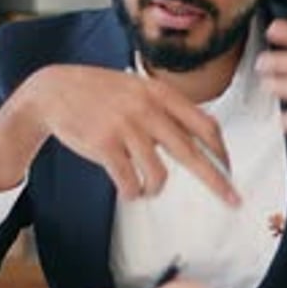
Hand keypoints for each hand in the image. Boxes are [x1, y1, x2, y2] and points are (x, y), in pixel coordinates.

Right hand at [25, 64, 239, 203]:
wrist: (53, 91)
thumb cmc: (99, 92)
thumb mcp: (138, 87)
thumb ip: (166, 106)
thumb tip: (200, 134)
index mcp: (160, 93)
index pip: (204, 124)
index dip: (221, 150)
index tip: (228, 168)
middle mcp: (147, 109)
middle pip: (192, 154)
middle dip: (217, 181)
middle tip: (232, 200)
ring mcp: (125, 128)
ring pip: (159, 175)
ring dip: (156, 189)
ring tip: (146, 188)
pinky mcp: (104, 145)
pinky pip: (129, 182)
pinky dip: (132, 192)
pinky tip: (128, 189)